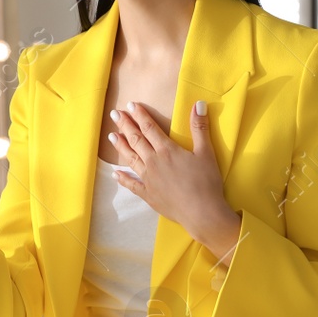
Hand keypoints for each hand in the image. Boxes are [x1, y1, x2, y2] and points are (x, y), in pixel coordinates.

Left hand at [109, 100, 239, 253]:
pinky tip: (115, 173)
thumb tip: (199, 103)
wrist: (201, 213)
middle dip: (125, 125)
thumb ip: (199, 127)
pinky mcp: (148, 194)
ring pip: (130, 159)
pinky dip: (123, 178)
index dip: (139, 115)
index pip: (149, 127)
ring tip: (111, 136)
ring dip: (121, 146)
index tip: (130, 105)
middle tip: (114, 114)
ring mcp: (148, 179)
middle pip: (136, 140)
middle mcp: (153, 162)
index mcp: (166, 150)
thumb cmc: (206, 182)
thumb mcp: (206, 152)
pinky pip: (132, 184)